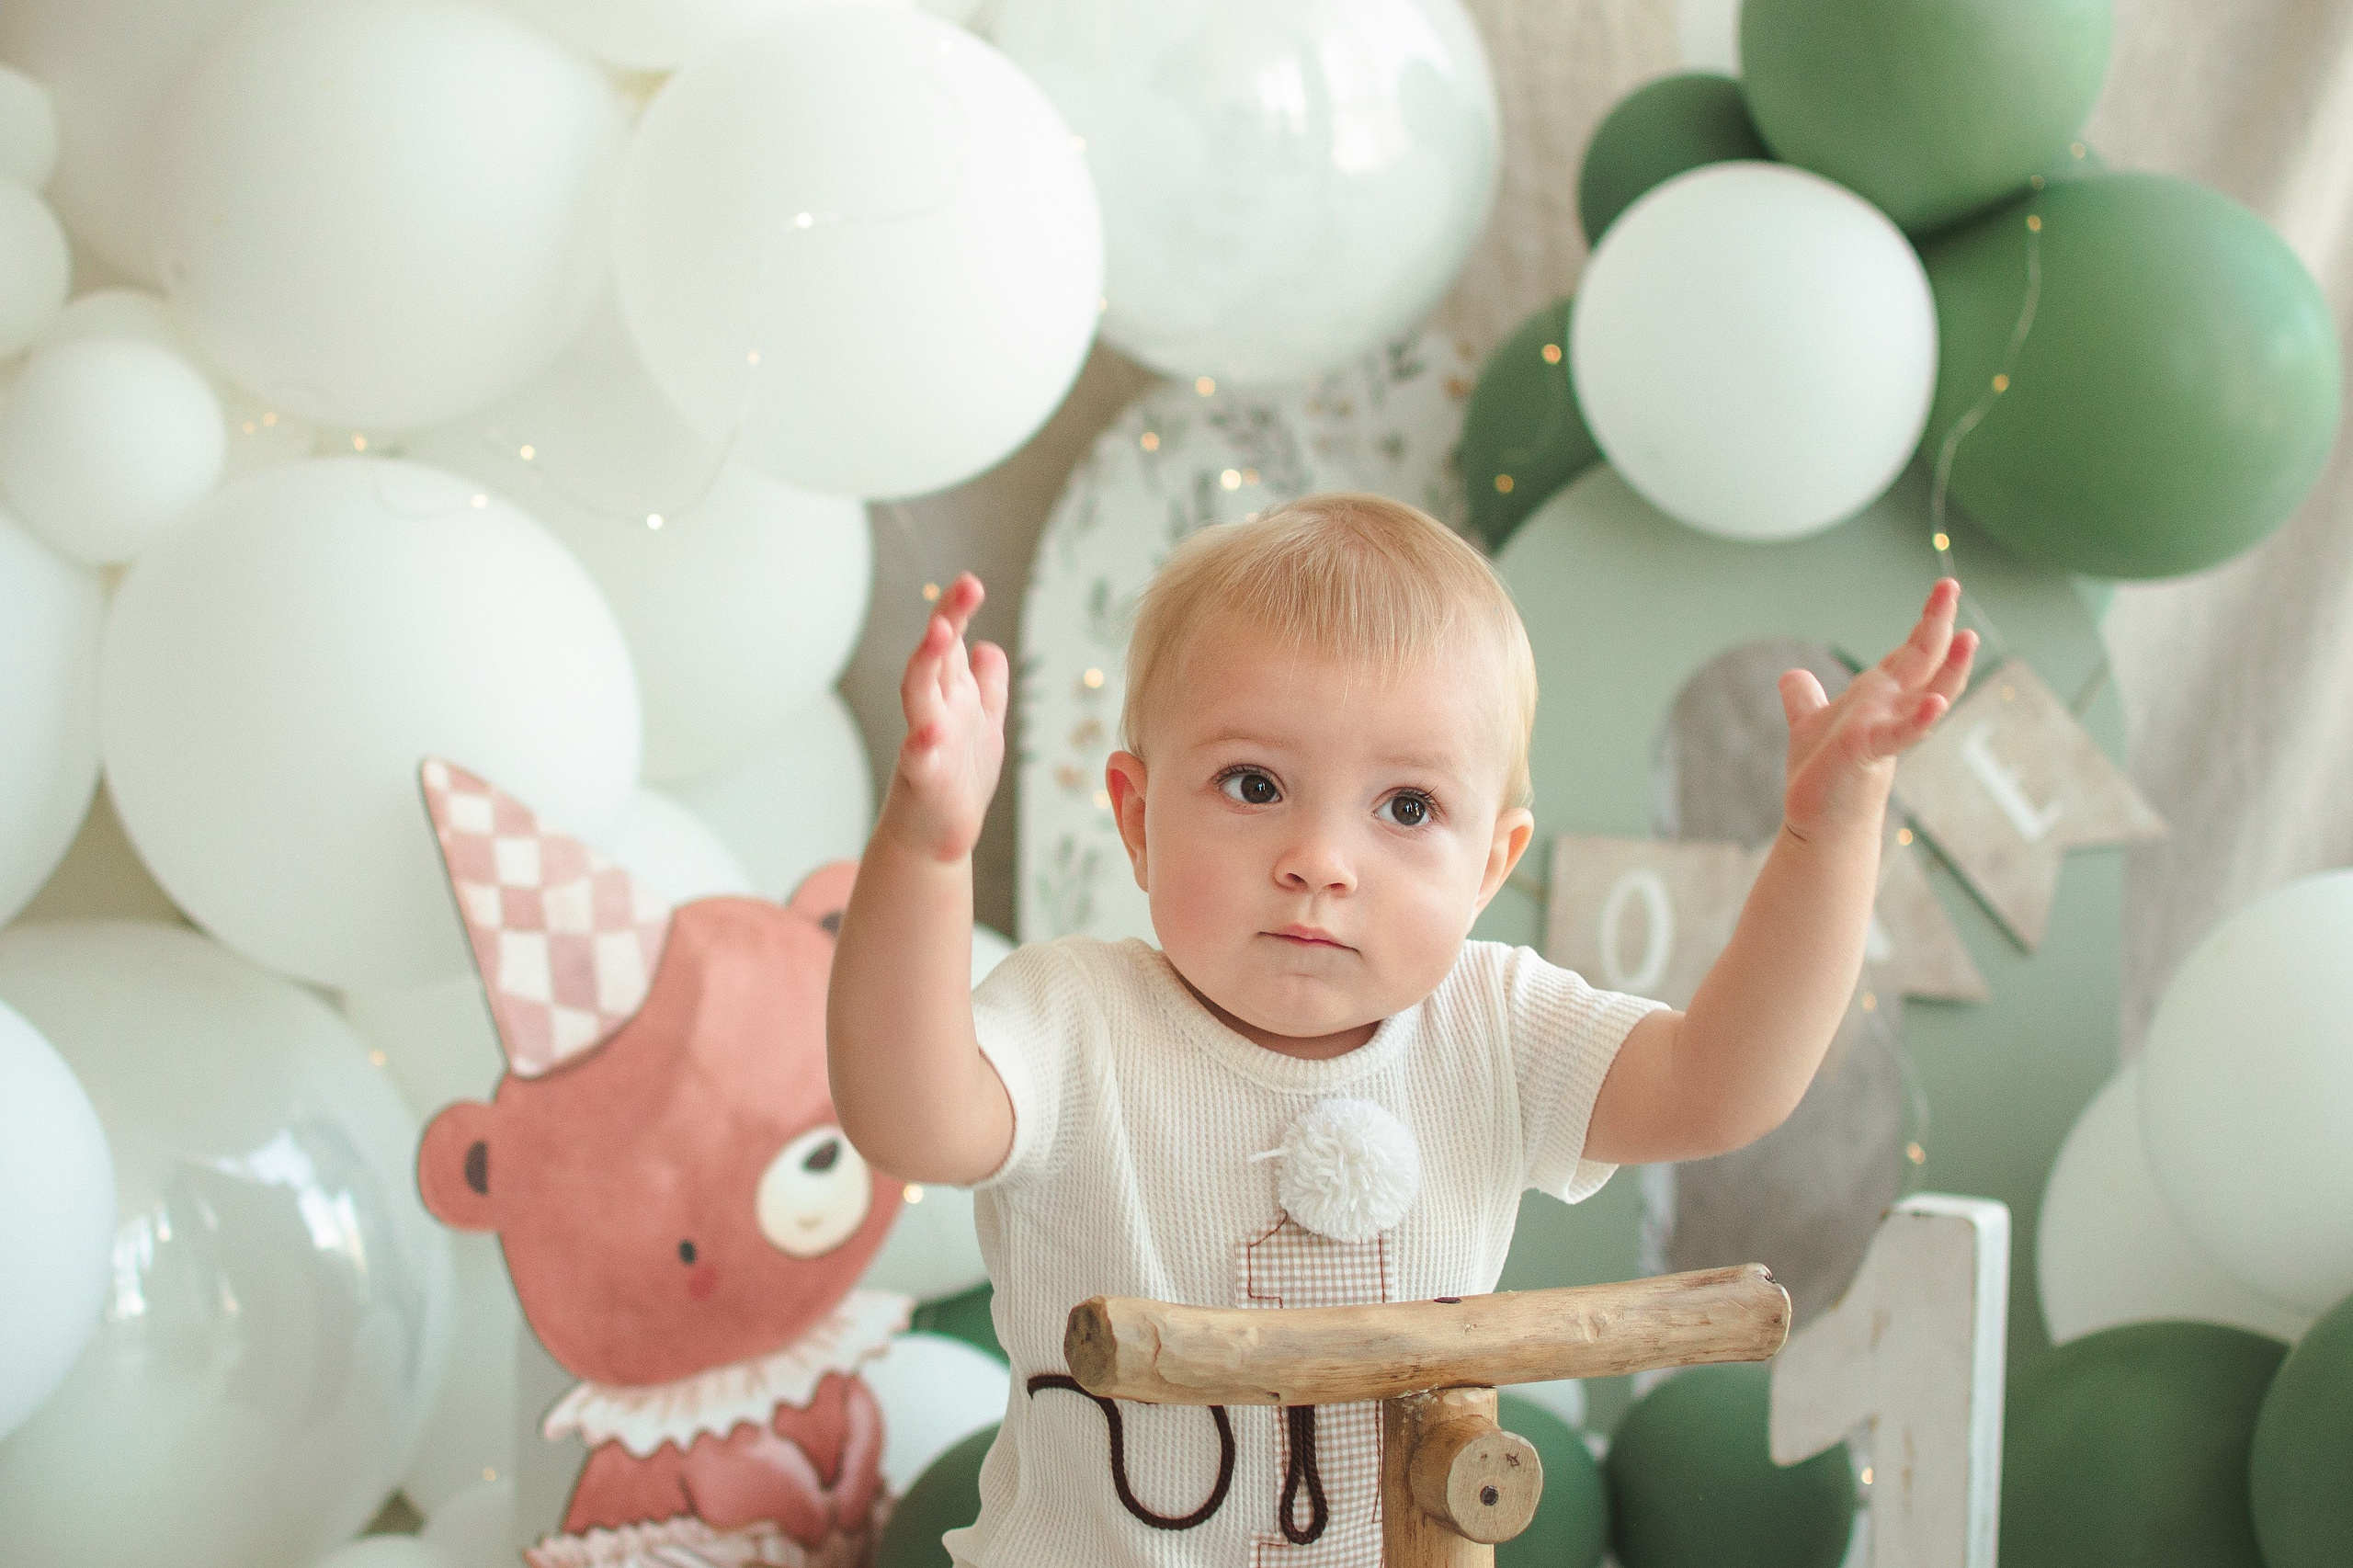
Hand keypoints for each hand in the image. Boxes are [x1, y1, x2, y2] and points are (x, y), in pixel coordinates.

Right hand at [884, 572, 1008, 862]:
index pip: (952, 643)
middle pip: (935, 655)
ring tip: (941, 634)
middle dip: (947, 619)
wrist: (938, 836)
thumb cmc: (959, 779)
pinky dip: (921, 744)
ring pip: (919, 694)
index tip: (971, 582)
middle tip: (966, 587)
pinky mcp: (923, 777)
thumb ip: (987, 686)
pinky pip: (919, 757)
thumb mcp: (984, 725)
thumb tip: (991, 646)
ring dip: (927, 663)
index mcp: (952, 695)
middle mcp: (936, 709)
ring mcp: (926, 741)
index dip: (958, 611)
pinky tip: (928, 733)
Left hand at [1778, 578, 1977, 841]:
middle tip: (1951, 585)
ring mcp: (1883, 728)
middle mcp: (1889, 708)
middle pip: (1921, 660)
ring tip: (1968, 637)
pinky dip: (1919, 719)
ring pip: (1925, 694)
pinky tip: (1937, 703)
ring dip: (1949, 668)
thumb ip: (1805, 697)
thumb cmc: (1821, 773)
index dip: (1928, 622)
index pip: (1910, 652)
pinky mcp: (1868, 751)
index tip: (1946, 588)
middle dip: (1937, 624)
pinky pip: (1900, 733)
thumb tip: (1793, 675)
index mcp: (1878, 696)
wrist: (1815, 817)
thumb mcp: (1809, 722)